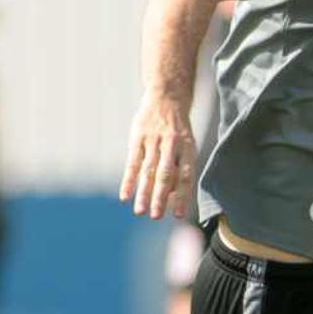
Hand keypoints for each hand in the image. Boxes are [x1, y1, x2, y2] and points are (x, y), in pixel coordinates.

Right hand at [119, 92, 197, 218]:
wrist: (167, 96)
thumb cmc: (178, 127)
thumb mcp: (186, 143)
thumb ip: (180, 166)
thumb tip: (178, 194)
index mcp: (188, 148)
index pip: (186, 176)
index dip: (182, 196)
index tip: (178, 216)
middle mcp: (172, 144)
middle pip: (166, 175)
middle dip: (161, 198)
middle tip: (156, 217)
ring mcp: (153, 140)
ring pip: (148, 171)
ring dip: (144, 193)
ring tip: (140, 211)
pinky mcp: (137, 137)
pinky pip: (132, 162)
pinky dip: (128, 180)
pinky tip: (125, 195)